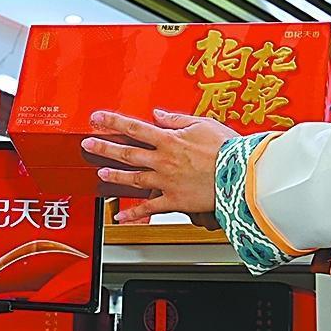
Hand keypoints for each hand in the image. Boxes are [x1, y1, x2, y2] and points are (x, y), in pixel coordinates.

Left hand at [84, 109, 234, 220]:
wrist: (242, 175)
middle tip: (88, 144)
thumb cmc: (228, 149)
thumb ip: (177, 119)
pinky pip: (150, 209)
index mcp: (169, 140)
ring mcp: (166, 182)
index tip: (97, 118)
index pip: (134, 128)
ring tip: (100, 172)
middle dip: (104, 147)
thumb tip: (158, 114)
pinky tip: (119, 216)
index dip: (112, 122)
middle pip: (127, 153)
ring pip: (133, 179)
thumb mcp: (203, 124)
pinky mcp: (174, 201)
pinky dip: (133, 214)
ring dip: (114, 175)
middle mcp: (163, 160)